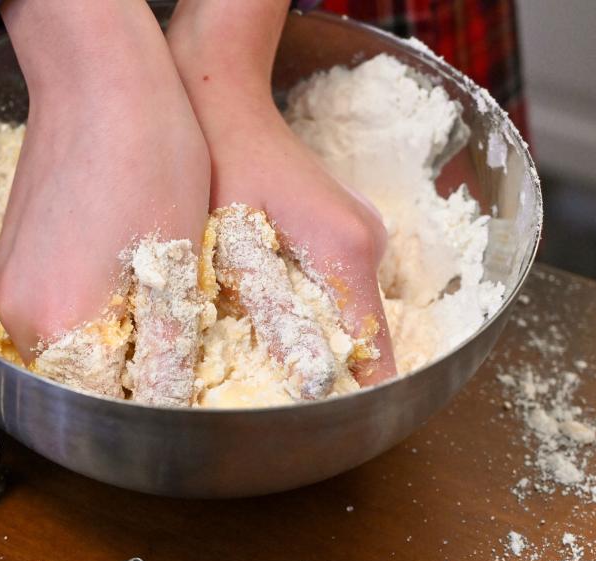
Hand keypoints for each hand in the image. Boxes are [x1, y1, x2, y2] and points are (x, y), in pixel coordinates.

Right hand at [0, 0, 209, 364]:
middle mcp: (15, 309)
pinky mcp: (9, 253)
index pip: (102, 399)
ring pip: (64, 337)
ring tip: (153, 299)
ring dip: (108, 334)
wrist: (98, 76)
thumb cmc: (148, 157)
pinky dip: (85, 303)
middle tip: (177, 338)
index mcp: (56, 320)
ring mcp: (5, 279)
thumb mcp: (175, 265)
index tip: (182, 374)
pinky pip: (49, 302)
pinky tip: (122, 269)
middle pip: (78, 372)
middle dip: (127, 368)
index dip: (147, 394)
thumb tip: (167, 402)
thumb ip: (164, 347)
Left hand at [168, 0, 395, 383]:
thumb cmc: (219, 161)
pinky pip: (331, 285)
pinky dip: (303, 308)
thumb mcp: (233, 247)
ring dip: (309, 340)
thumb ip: (274, 316)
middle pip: (362, 336)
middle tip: (269, 396)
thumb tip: (306, 384)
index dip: (352, 402)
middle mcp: (367, 243)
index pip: (378, 356)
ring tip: (256, 355)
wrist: (217, 93)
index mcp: (349, 251)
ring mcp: (357, 232)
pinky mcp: (339, 228)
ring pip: (344, 311)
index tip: (318, 433)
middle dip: (324, 372)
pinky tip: (258, 309)